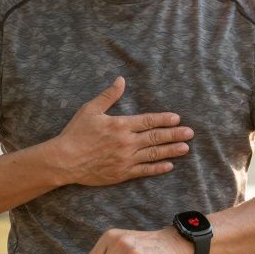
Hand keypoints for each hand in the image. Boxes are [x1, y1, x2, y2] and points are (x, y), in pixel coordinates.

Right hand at [50, 77, 193, 185]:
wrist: (65, 160)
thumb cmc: (75, 133)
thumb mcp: (90, 109)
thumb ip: (109, 96)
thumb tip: (121, 80)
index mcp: (120, 125)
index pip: (148, 121)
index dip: (164, 119)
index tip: (177, 118)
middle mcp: (126, 142)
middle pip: (156, 137)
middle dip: (174, 134)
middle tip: (190, 133)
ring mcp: (125, 159)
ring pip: (153, 154)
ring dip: (171, 150)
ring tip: (185, 148)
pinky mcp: (121, 173)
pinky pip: (144, 170)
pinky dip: (157, 168)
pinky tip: (168, 165)